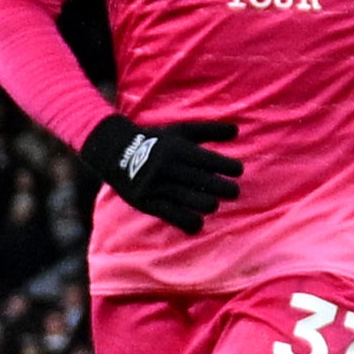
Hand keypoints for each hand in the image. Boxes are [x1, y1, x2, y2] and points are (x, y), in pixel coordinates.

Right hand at [75, 113, 242, 229]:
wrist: (116, 153)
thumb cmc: (156, 141)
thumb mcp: (181, 131)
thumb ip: (209, 130)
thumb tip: (237, 130)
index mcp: (178, 149)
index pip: (209, 160)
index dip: (227, 166)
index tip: (237, 171)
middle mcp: (167, 167)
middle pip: (203, 182)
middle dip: (224, 188)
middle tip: (234, 192)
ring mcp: (156, 185)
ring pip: (191, 200)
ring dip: (208, 204)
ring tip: (213, 204)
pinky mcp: (146, 202)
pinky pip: (171, 215)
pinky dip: (188, 222)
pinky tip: (198, 223)